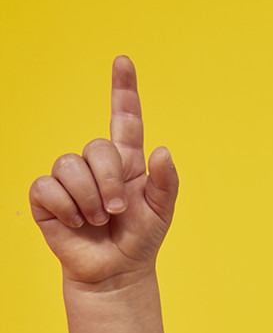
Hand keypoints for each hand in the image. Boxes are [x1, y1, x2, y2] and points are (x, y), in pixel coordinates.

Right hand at [29, 56, 178, 286]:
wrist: (116, 271)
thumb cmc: (141, 240)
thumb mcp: (161, 212)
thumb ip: (166, 183)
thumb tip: (163, 151)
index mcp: (127, 163)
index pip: (125, 119)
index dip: (123, 90)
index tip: (123, 61)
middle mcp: (96, 165)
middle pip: (96, 147)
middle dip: (110, 181)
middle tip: (117, 211)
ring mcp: (70, 179)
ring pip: (70, 165)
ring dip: (89, 199)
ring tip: (99, 220)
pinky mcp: (47, 197)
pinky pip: (48, 187)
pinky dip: (67, 209)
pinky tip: (77, 224)